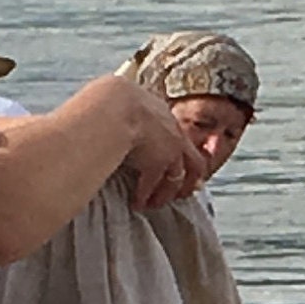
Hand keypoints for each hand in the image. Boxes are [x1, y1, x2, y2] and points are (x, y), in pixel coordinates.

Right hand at [120, 83, 212, 207]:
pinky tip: (136, 203)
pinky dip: (144, 196)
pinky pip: (153, 185)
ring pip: (176, 179)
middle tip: (180, 195)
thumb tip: (111, 110)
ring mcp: (170, 150)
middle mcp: (174, 133)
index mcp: (164, 114)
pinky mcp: (158, 164)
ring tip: (153, 204)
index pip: (179, 136)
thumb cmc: (111, 99)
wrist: (115, 104)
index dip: (180, 154)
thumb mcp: (125, 99)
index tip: (178, 165)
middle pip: (194, 162)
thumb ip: (127, 110)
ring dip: (164, 194)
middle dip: (189, 181)